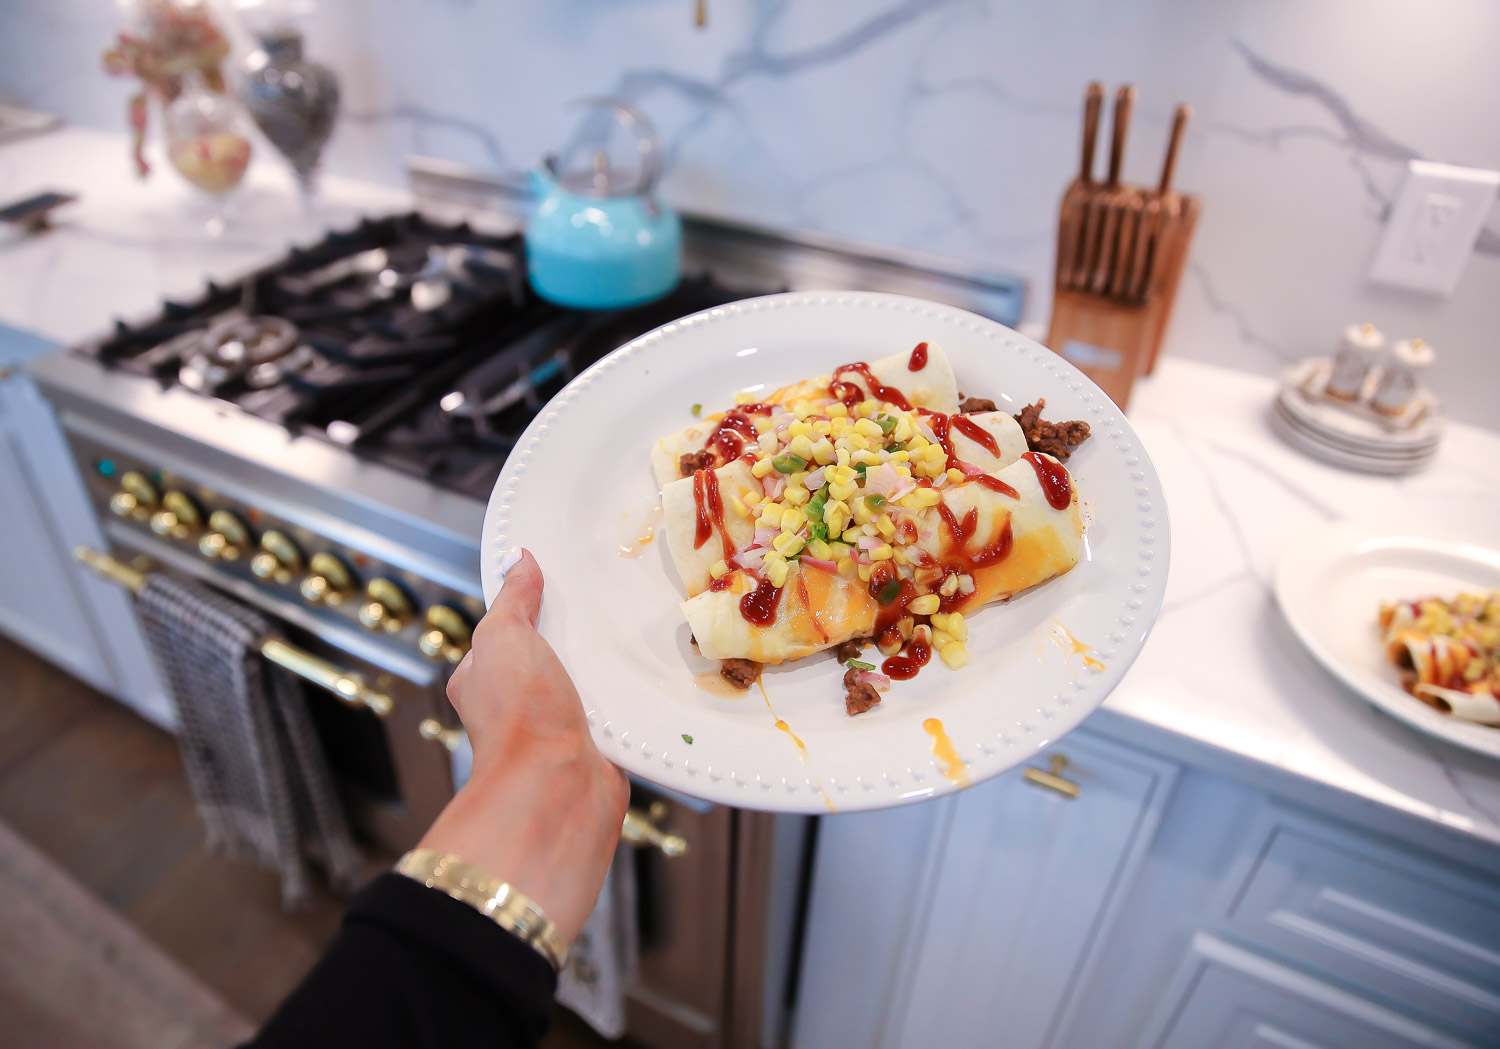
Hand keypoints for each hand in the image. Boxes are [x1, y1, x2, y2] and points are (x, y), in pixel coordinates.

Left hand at [417, 550, 629, 944]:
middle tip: (608, 601)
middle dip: (576, 634)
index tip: (562, 576)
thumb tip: (516, 558)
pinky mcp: (596, 743)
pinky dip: (630, 695)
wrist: (558, 788)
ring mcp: (557, 725)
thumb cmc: (518, 715)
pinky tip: (648, 673)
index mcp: (481, 679)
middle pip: (552, 653)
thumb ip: (512, 598)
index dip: (530, 603)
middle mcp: (516, 705)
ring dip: (607, 667)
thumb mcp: (503, 637)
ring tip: (634, 631)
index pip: (505, 630)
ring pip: (587, 681)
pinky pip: (617, 709)